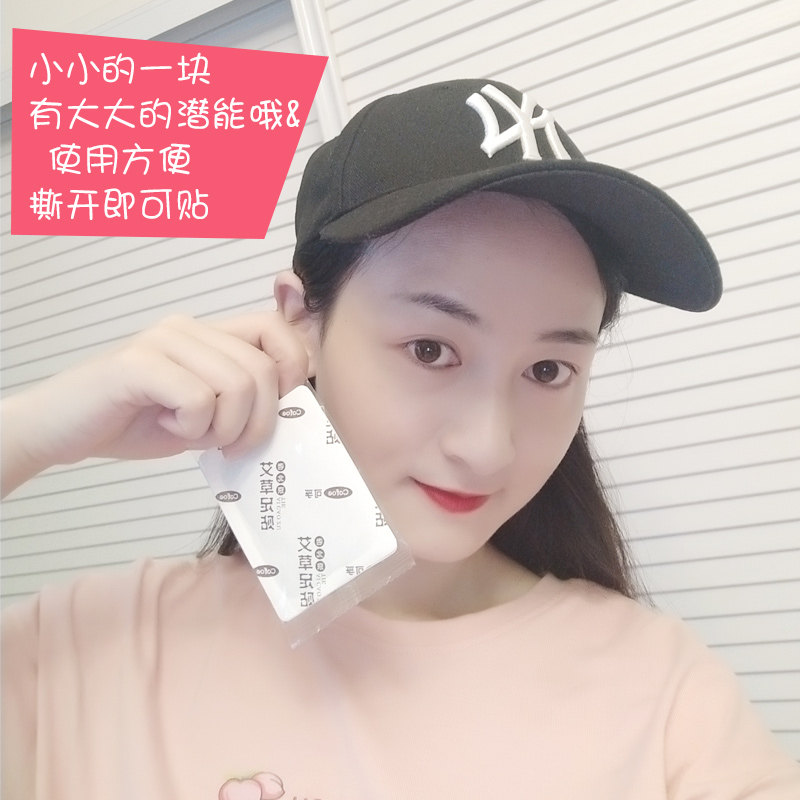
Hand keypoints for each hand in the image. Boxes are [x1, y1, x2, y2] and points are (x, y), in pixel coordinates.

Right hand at [1, 313, 308, 496]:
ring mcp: (164, 341)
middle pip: (263, 369)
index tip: (277, 408)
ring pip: (237, 384)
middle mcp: (190, 328)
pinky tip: (166, 425)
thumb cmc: (136, 422)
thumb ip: (242, 402)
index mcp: (210, 335)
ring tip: (194, 435)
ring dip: (225, 428)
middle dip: (258, 422)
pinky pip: (197, 399)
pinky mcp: (139, 364)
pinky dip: (191, 428)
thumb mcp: (206, 414)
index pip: (276, 329)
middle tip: (230, 446)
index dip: (293, 367)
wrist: (62, 429)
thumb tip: (292, 408)